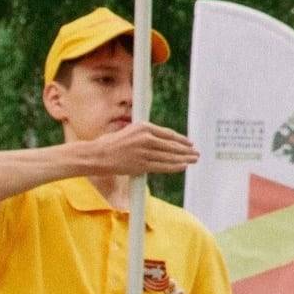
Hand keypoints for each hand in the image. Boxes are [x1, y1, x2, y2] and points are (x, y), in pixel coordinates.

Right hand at [79, 122, 200, 179]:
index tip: (189, 143)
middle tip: (196, 153)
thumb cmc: (111, 144)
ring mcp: (144, 152)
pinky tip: (182, 166)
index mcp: (143, 127)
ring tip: (193, 160)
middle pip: (171, 145)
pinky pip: (162, 166)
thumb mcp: (130, 132)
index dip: (181, 140)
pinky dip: (174, 166)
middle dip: (186, 150)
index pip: (168, 134)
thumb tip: (160, 141)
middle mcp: (145, 138)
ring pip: (169, 156)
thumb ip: (144, 135)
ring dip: (183, 158)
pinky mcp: (141, 165)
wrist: (97, 155)